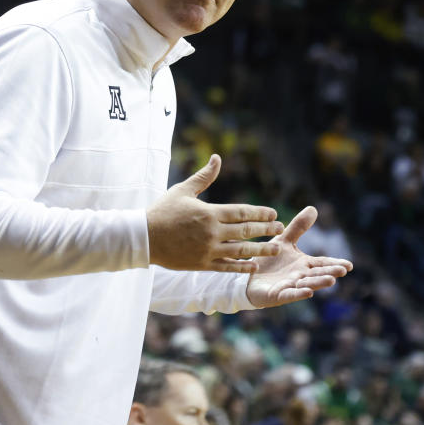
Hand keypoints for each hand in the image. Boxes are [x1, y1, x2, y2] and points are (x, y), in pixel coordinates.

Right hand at [146, 154, 283, 272]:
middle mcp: (211, 232)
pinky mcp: (201, 264)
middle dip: (265, 229)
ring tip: (274, 248)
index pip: (242, 212)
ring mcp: (207, 250)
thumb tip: (217, 158)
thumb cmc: (162, 211)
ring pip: (240, 251)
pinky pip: (226, 266)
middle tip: (279, 228)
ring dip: (260, 249)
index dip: (260, 213)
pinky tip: (253, 266)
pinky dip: (241, 266)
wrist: (143, 237)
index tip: (272, 214)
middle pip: (246, 231)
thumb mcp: (183, 190)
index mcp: (209, 213)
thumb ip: (203, 177)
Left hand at [246, 206, 353, 307]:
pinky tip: (309, 293)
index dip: (335, 264)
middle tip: (342, 271)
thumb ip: (298, 228)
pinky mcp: (277, 295)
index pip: (322, 263)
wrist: (249, 278)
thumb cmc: (270, 262)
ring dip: (318, 283)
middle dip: (330, 272)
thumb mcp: (283, 241)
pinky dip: (299, 294)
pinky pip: (289, 295)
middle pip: (317, 274)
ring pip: (306, 285)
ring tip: (331, 281)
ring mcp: (290, 286)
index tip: (349, 265)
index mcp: (304, 264)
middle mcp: (300, 276)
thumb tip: (313, 208)